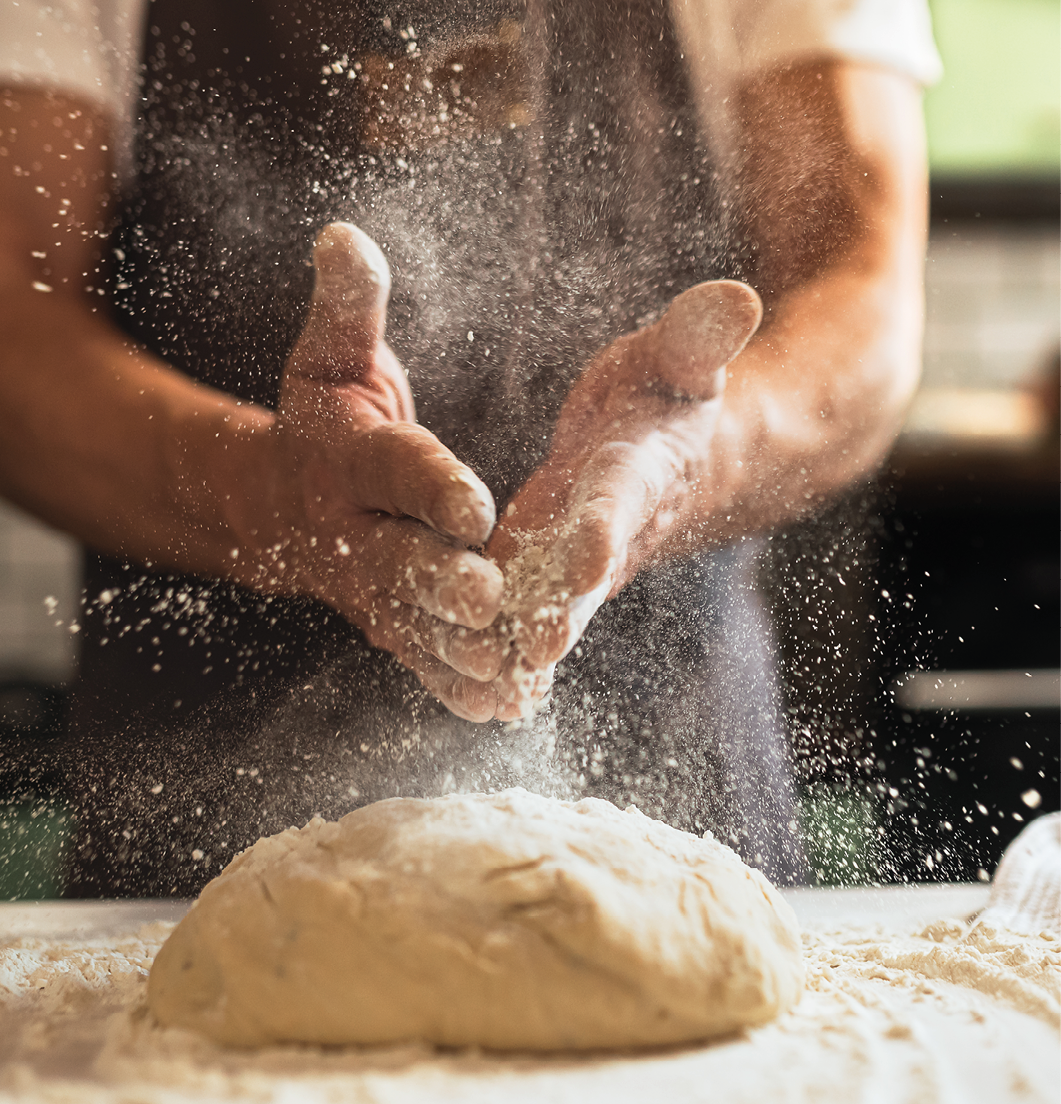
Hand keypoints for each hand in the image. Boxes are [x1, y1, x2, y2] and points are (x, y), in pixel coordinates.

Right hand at [239, 223, 505, 720]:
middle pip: (399, 559)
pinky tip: (500, 706)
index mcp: (348, 460)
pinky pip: (418, 658)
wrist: (276, 505)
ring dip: (456, 650)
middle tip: (491, 600)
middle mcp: (353, 532)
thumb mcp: (330, 358)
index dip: (430, 483)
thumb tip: (342, 233)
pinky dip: (452, 684)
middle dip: (442, 581)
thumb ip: (348, 307)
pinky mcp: (385, 623)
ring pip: (412, 624)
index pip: (393, 470)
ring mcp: (367, 588)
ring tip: (508, 669)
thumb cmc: (322, 420)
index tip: (475, 502)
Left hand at [487, 280, 762, 719]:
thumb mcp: (679, 356)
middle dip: (564, 609)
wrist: (674, 457)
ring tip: (495, 687)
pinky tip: (480, 692)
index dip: (606, 524)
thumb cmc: (668, 393)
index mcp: (639, 468)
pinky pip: (529, 618)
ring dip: (525, 646)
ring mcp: (578, 561)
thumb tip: (738, 296)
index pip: (623, 497)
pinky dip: (510, 654)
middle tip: (536, 646)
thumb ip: (698, 336)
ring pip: (553, 608)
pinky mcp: (548, 576)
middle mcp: (611, 527)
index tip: (588, 554)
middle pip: (586, 574)